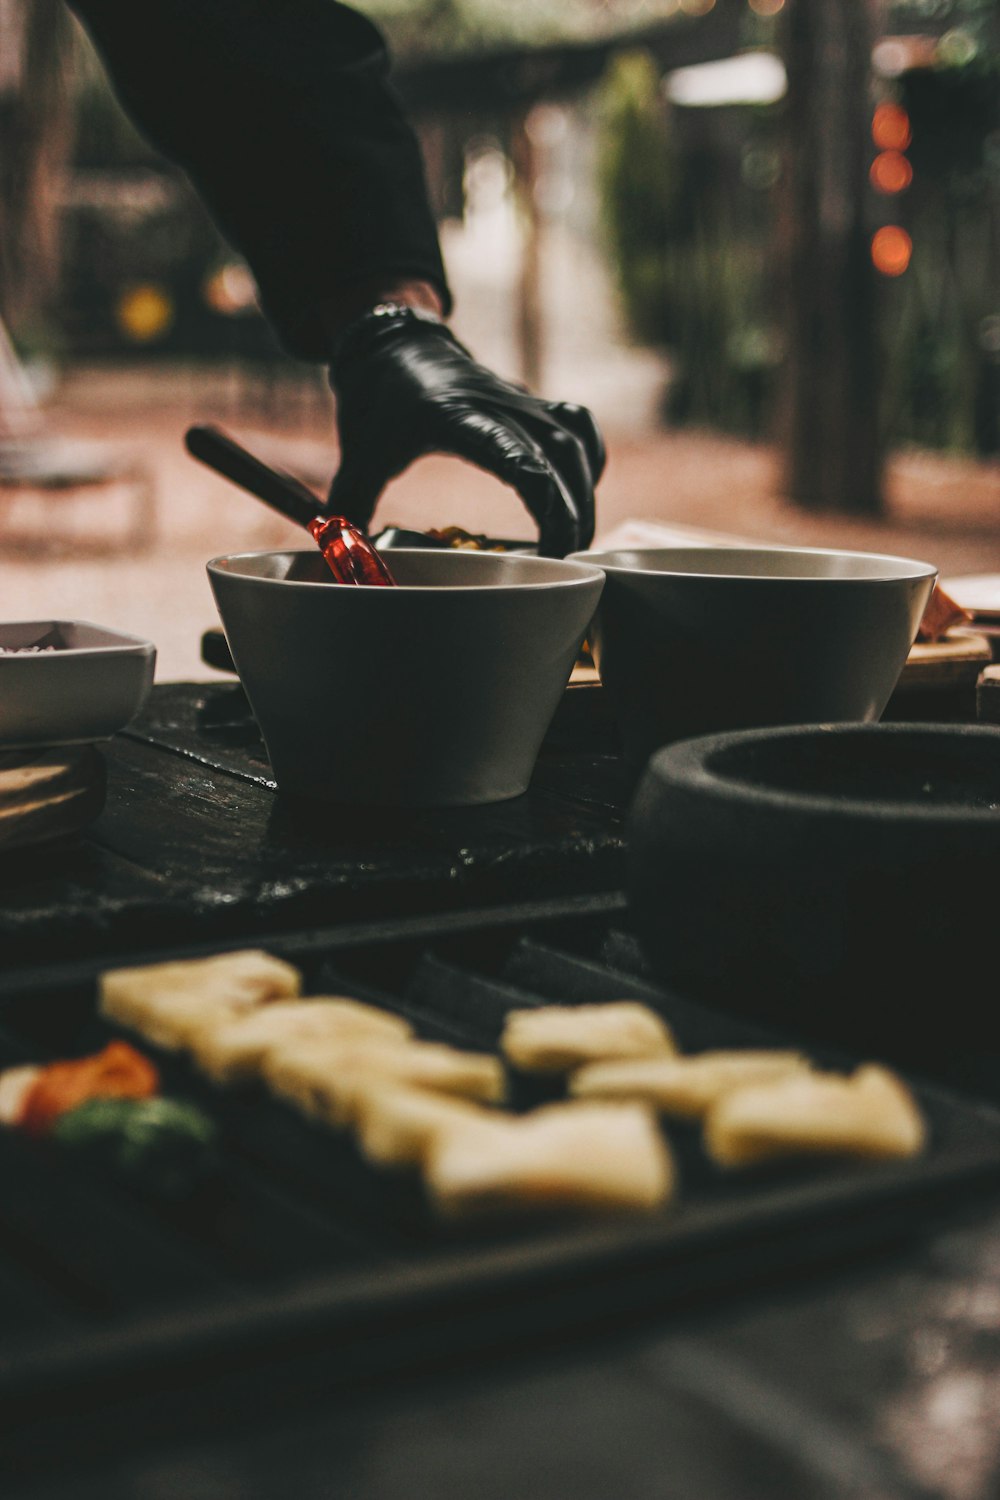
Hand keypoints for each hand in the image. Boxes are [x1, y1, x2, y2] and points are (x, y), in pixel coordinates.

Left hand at [327, 308, 604, 556]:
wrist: (397, 345)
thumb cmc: (379, 401)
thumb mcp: (359, 454)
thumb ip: (351, 508)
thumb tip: (344, 558)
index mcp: (455, 418)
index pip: (511, 454)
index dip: (541, 496)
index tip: (552, 543)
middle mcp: (498, 406)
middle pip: (556, 457)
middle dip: (571, 512)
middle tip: (567, 561)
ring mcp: (521, 403)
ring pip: (574, 444)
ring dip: (584, 493)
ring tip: (578, 540)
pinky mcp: (533, 405)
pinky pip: (578, 428)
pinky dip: (589, 461)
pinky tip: (582, 493)